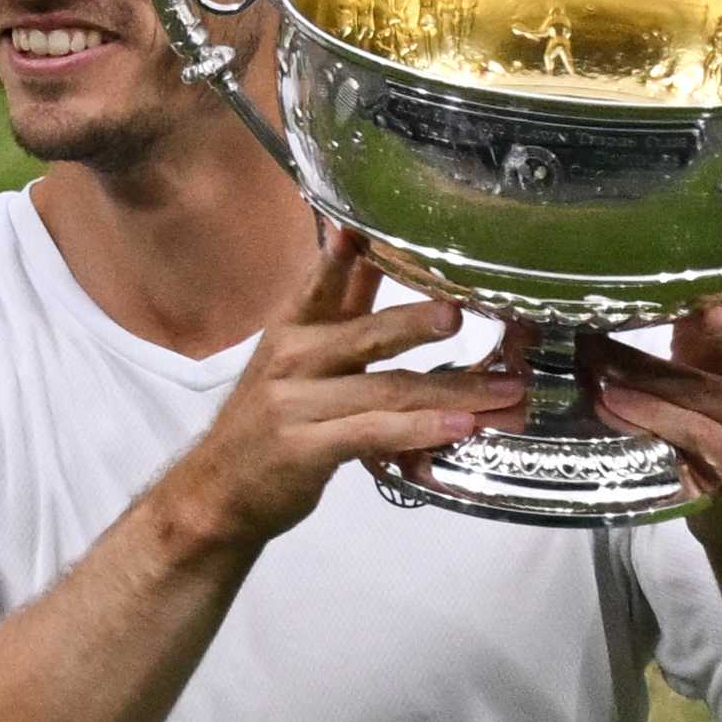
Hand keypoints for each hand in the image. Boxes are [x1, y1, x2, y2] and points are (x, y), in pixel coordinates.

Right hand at [154, 227, 521, 551]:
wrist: (216, 492)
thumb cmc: (266, 424)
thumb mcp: (294, 363)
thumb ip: (338, 316)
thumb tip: (374, 259)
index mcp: (291, 331)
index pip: (323, 282)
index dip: (349, 254)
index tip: (376, 228)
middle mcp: (292, 360)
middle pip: (367, 334)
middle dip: (416, 322)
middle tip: (460, 312)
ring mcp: (295, 405)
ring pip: (386, 390)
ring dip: (454, 391)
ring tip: (505, 391)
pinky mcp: (305, 449)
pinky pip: (373, 433)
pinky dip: (421, 429)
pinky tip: (459, 426)